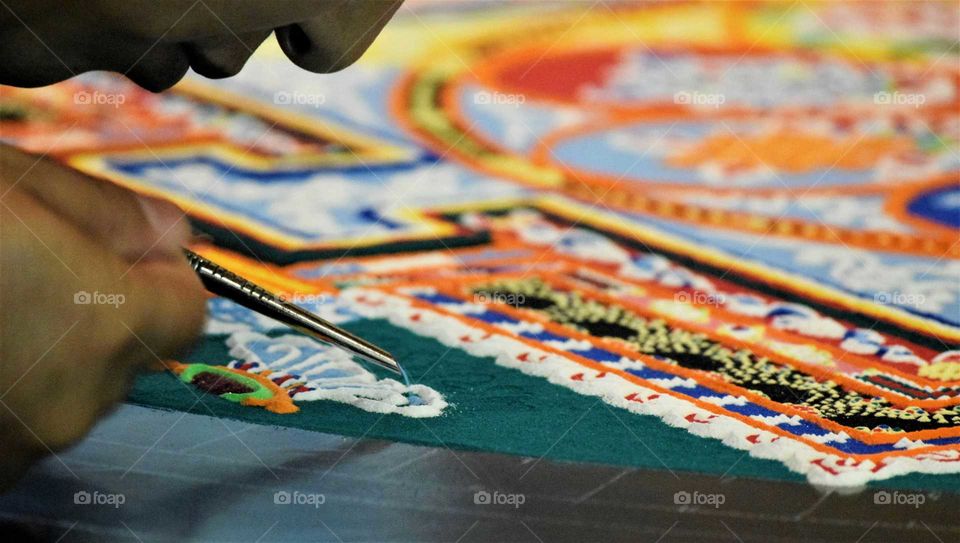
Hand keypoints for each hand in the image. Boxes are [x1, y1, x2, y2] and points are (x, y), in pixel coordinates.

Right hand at [0, 144, 205, 486]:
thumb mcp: (14, 184)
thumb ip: (112, 209)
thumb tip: (175, 229)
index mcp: (104, 323)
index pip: (192, 304)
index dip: (160, 267)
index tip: (116, 243)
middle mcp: (76, 400)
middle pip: (137, 347)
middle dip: (101, 304)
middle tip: (35, 263)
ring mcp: (25, 444)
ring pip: (79, 385)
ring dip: (54, 345)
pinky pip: (31, 415)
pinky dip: (15, 380)